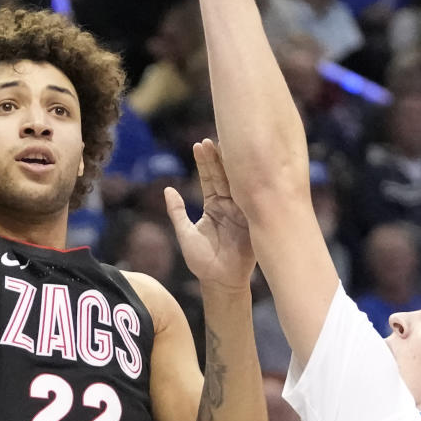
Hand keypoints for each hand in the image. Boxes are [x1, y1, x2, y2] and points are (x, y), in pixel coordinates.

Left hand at [164, 138, 254, 291]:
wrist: (221, 281)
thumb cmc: (202, 261)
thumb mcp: (185, 233)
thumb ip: (177, 212)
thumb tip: (168, 189)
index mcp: (214, 206)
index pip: (209, 179)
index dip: (204, 162)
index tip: (199, 144)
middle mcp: (229, 205)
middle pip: (223, 177)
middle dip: (217, 158)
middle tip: (210, 139)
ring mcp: (243, 211)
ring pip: (236, 184)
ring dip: (231, 166)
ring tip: (225, 145)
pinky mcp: (252, 219)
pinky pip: (250, 198)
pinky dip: (247, 183)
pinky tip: (244, 167)